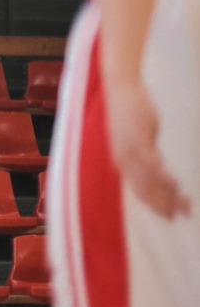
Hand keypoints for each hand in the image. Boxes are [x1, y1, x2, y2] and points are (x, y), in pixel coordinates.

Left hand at [105, 78, 191, 218]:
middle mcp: (122, 160)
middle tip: (186, 214)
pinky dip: (161, 174)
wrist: (120, 89)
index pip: (140, 192)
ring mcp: (128, 150)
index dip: (157, 206)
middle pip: (144, 191)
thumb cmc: (130, 114)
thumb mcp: (138, 139)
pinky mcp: (136, 138)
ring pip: (147, 180)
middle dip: (165, 206)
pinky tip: (174, 183)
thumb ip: (147, 155)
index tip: (173, 217)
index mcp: (123, 163)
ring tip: (185, 203)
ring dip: (167, 194)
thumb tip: (158, 168)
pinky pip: (149, 160)